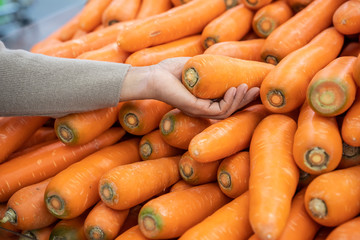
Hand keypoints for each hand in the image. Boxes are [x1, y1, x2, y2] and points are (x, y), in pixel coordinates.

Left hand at [121, 57, 259, 118]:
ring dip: (238, 101)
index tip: (253, 86)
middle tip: (256, 90)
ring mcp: (198, 110)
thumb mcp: (195, 68)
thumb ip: (209, 68)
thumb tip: (225, 60)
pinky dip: (227, 102)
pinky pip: (216, 110)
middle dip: (244, 101)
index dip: (241, 98)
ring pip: (225, 112)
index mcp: (203, 101)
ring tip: (245, 88)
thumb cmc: (170, 71)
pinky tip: (232, 90)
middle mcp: (202, 109)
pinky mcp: (194, 108)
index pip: (226, 104)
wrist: (153, 75)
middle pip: (229, 110)